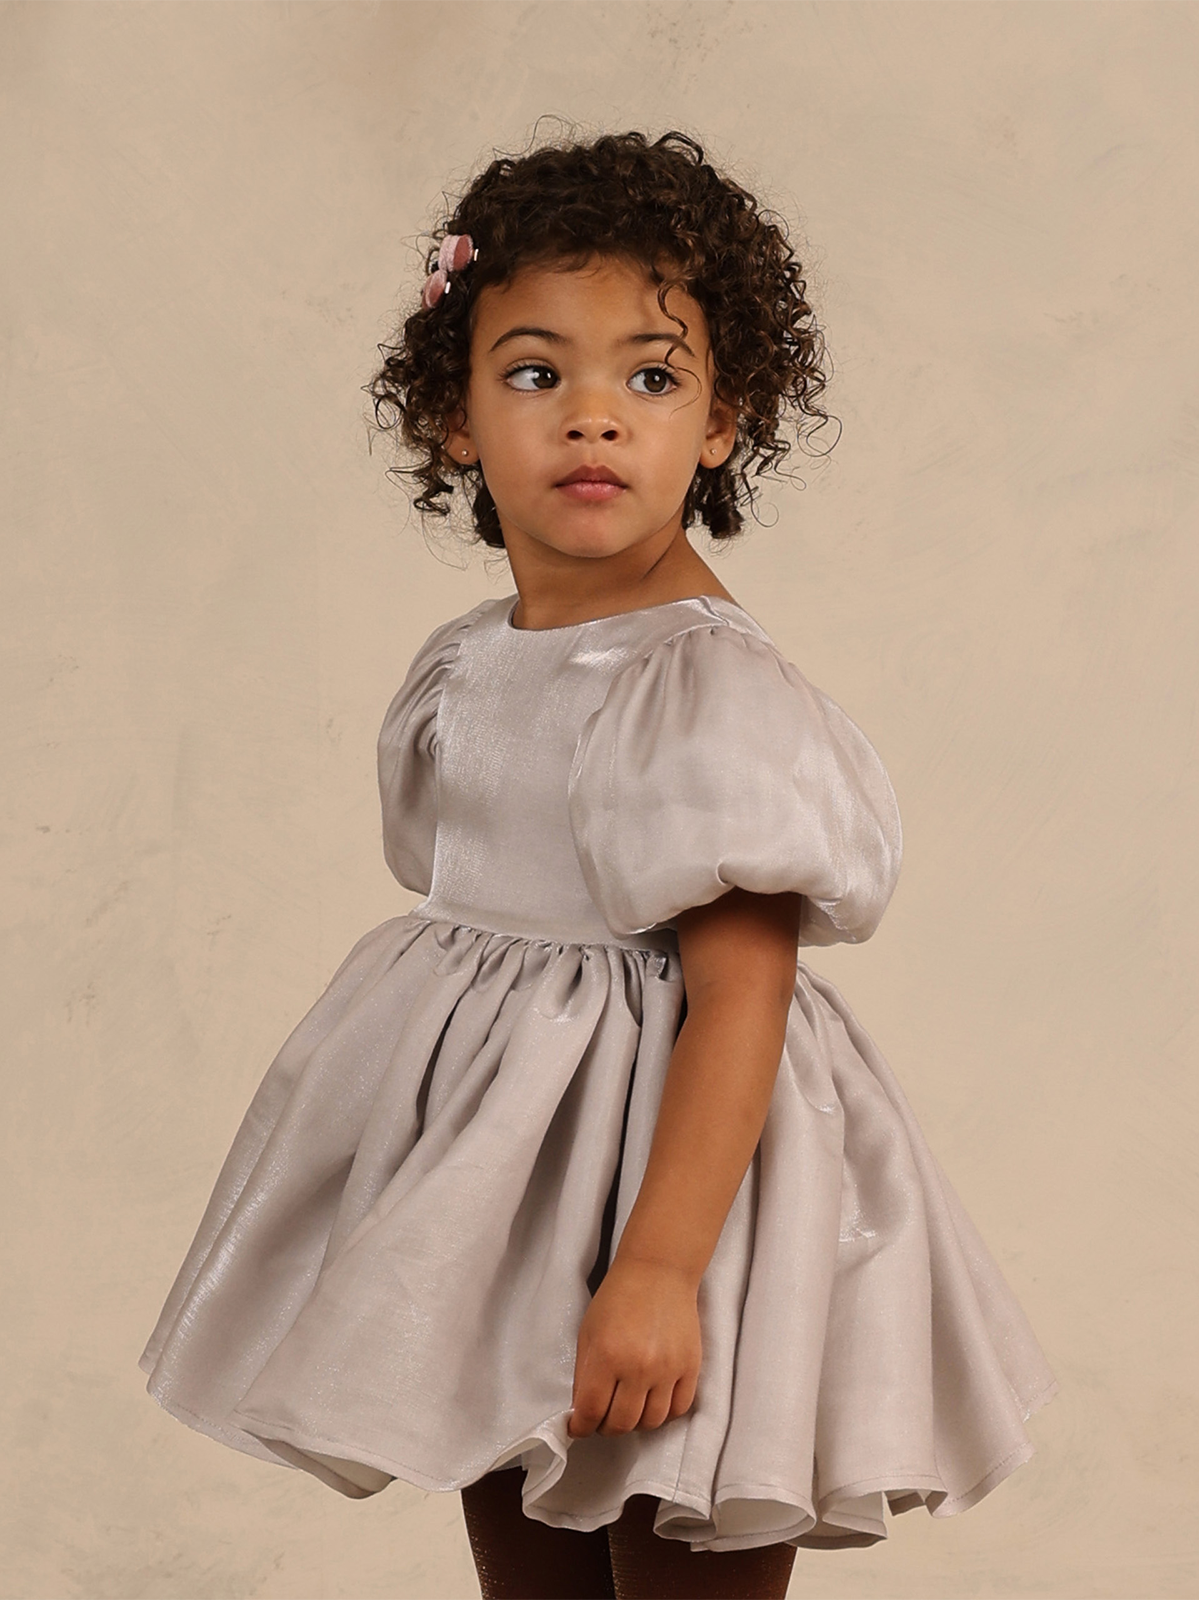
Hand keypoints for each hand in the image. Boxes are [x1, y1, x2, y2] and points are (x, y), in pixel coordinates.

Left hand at [567, 1256, 701, 1438]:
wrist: (658, 1271)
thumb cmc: (619, 1297)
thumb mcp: (588, 1331)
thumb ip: (584, 1374)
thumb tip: (582, 1410)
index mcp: (607, 1355)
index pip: (591, 1412)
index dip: (581, 1426)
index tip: (579, 1427)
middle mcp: (638, 1367)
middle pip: (621, 1423)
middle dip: (606, 1427)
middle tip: (602, 1418)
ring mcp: (668, 1369)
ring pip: (650, 1422)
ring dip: (635, 1423)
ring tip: (627, 1408)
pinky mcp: (690, 1367)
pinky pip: (678, 1409)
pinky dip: (663, 1414)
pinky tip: (652, 1402)